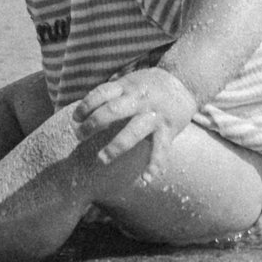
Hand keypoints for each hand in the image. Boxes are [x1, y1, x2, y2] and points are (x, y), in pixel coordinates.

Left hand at [77, 67, 199, 171]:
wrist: (186, 82)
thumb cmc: (151, 84)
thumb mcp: (131, 81)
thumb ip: (113, 94)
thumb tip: (84, 109)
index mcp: (128, 87)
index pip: (102, 93)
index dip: (86, 105)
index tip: (75, 118)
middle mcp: (140, 100)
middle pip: (113, 110)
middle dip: (93, 124)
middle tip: (79, 136)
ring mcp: (154, 115)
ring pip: (133, 132)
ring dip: (116, 146)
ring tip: (101, 159)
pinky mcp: (168, 129)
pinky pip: (161, 150)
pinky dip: (154, 165)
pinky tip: (145, 180)